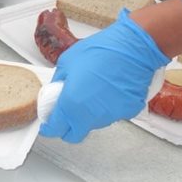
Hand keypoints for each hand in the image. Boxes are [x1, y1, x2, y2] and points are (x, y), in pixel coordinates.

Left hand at [39, 9, 168, 142]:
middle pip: (75, 134)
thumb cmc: (102, 50)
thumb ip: (59, 82)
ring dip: (88, 115)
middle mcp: (90, 116)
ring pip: (93, 125)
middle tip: (66, 113)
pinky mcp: (126, 113)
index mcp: (71, 104)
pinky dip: (107, 108)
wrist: (132, 48)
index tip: (48, 124)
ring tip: (91, 92)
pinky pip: (112, 115)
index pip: (55, 129)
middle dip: (68, 127)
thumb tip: (57, 91)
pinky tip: (108, 90)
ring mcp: (110, 116)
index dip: (49, 127)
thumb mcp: (67, 62)